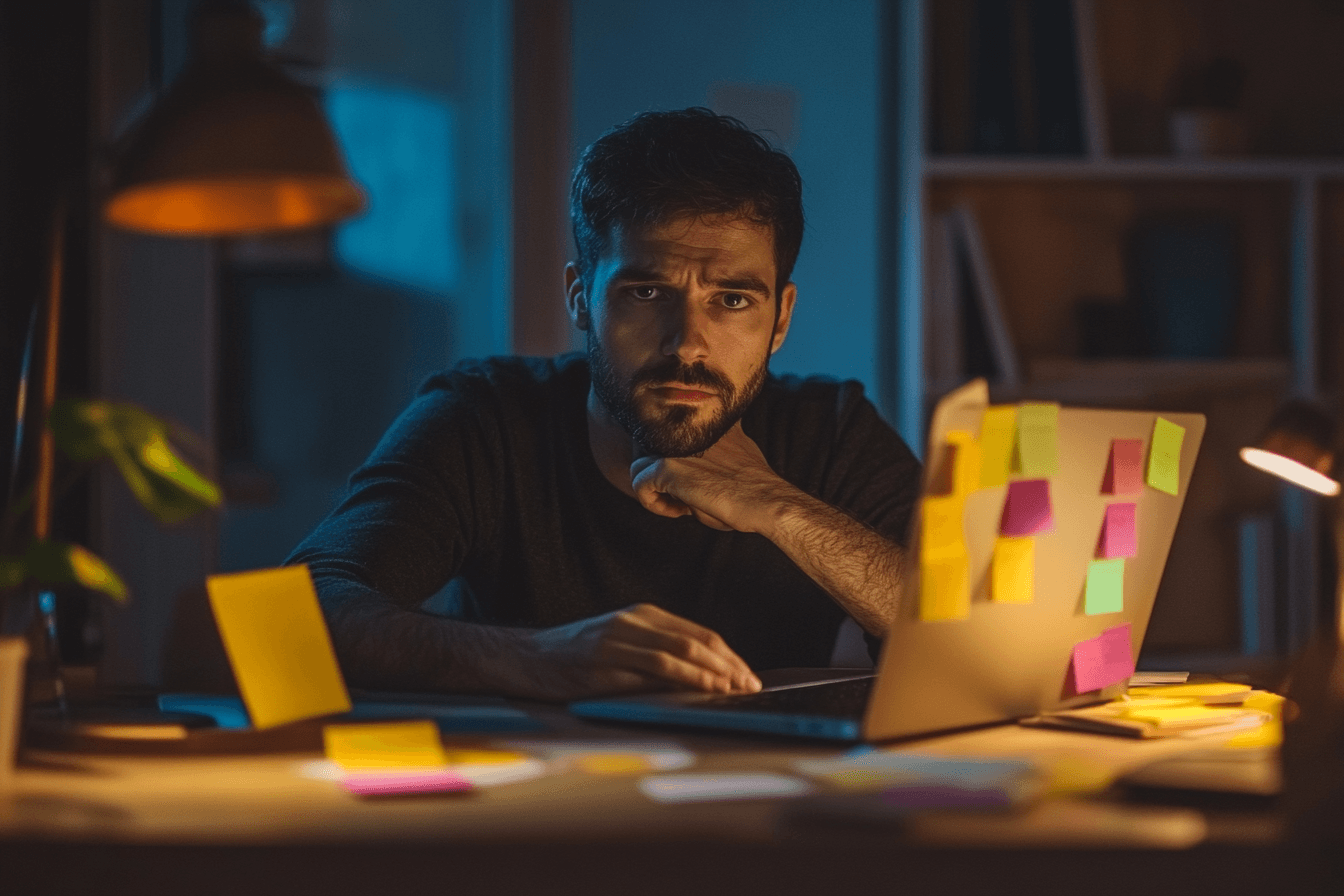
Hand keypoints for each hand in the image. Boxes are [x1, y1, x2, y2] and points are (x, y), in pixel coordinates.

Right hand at [525, 603, 760, 699]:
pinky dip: (683, 680)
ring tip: (732, 690)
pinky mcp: (604, 663)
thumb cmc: (577, 657)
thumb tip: (703, 679)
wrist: (527, 658)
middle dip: (728, 665)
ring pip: (678, 654)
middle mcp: (633, 622)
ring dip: (711, 674)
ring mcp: (618, 641)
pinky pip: (652, 671)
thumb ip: (656, 654)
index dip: (728, 655)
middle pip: (695, 641)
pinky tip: (698, 692)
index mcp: (642, 615)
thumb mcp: (621, 644)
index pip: (699, 634)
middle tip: (749, 686)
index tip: (748, 675)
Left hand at [629, 422, 798, 533]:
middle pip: (647, 443)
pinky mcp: (666, 467)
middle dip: (656, 473)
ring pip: (639, 463)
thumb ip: (716, 443)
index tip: (690, 482)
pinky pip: (639, 484)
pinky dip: (652, 504)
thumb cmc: (754, 487)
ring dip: (654, 489)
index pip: (666, 429)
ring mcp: (674, 446)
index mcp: (704, 421)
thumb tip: (694, 453)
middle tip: (681, 496)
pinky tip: (677, 512)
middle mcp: (686, 427)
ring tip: (680, 506)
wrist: (766, 501)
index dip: (669, 457)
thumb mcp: (739, 449)